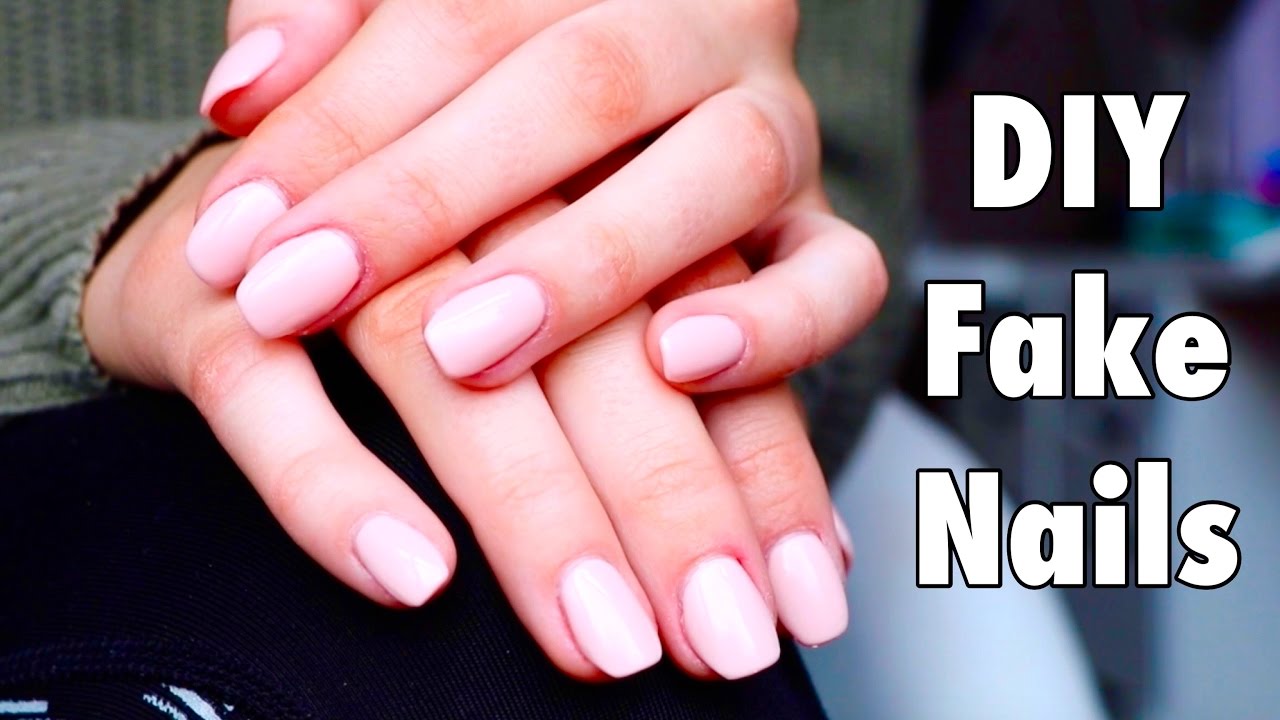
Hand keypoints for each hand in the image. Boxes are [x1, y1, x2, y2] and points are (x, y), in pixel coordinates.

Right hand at [86, 142, 855, 680]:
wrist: (240, 192)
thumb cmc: (445, 264)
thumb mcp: (591, 305)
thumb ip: (704, 396)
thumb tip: (826, 551)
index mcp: (600, 169)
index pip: (714, 319)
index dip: (763, 466)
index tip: (800, 599)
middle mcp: (487, 175)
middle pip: (605, 334)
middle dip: (669, 500)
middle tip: (715, 640)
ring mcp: (341, 215)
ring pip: (444, 353)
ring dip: (535, 504)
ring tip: (597, 636)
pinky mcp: (215, 269)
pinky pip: (267, 382)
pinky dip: (337, 481)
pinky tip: (411, 574)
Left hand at [186, 0, 885, 395]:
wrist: (639, 115)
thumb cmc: (488, 86)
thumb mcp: (405, 29)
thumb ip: (325, 28)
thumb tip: (241, 91)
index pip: (454, 15)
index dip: (337, 125)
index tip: (229, 241)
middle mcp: (701, 27)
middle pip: (581, 83)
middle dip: (428, 198)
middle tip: (296, 297)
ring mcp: (776, 128)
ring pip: (720, 169)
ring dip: (588, 265)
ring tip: (461, 348)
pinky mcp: (823, 232)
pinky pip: (841, 274)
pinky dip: (775, 323)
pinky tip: (677, 366)